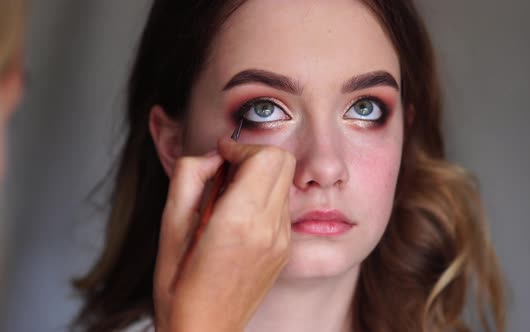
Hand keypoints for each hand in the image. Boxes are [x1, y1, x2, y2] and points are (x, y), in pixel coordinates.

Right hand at [154, 138, 295, 331]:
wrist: (206, 330)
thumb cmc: (180, 285)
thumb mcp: (169, 226)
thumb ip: (189, 177)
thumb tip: (213, 156)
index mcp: (239, 221)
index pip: (265, 156)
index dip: (240, 146)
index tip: (220, 154)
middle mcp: (269, 228)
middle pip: (283, 161)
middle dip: (254, 155)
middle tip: (226, 170)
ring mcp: (282, 240)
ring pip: (284, 182)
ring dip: (259, 176)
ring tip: (229, 197)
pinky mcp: (286, 249)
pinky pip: (282, 206)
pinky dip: (264, 197)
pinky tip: (239, 216)